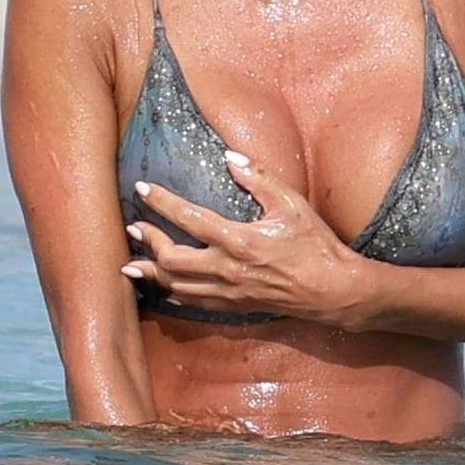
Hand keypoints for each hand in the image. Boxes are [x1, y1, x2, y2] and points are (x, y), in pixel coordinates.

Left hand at [122, 151, 372, 328]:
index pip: (189, 218)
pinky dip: (174, 294)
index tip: (142, 189)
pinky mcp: (235, 307)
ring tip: (131, 264)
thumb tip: (231, 158)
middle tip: (133, 228)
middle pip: (172, 260)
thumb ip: (259, 179)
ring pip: (177, 286)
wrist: (333, 291)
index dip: (161, 202)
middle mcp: (228, 269)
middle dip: (148, 242)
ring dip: (152, 274)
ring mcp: (229, 292)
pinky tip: (164, 289)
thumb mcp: (292, 205)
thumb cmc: (315, 245)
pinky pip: (194, 303)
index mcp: (239, 240)